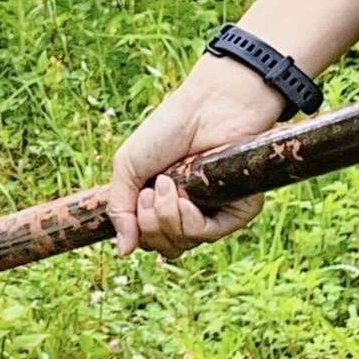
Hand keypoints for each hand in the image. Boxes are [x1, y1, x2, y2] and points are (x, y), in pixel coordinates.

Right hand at [105, 55, 283, 257]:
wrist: (206, 106)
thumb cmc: (167, 130)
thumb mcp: (129, 167)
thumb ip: (119, 210)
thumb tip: (123, 251)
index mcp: (164, 203)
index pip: (150, 241)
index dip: (140, 231)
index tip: (139, 196)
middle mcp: (190, 211)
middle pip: (166, 247)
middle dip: (151, 224)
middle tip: (153, 189)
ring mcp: (215, 211)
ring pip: (186, 244)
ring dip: (168, 218)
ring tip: (168, 184)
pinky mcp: (238, 207)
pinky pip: (211, 234)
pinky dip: (191, 221)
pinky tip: (187, 198)